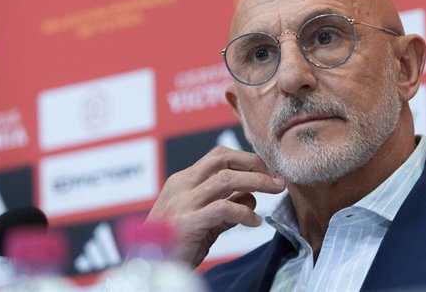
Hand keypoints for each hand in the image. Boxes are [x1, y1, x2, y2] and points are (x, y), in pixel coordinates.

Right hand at [146, 146, 285, 266]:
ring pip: (226, 179)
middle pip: (222, 158)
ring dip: (256, 182)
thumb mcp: (203, 220)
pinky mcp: (188, 223)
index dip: (246, 159)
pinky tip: (255, 221)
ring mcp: (183, 203)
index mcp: (183, 181)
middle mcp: (182, 186)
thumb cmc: (176, 245)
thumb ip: (225, 207)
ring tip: (275, 190)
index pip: (218, 157)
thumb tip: (251, 197)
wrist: (149, 268)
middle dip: (254, 163)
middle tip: (275, 177)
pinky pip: (223, 208)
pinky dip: (245, 212)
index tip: (266, 170)